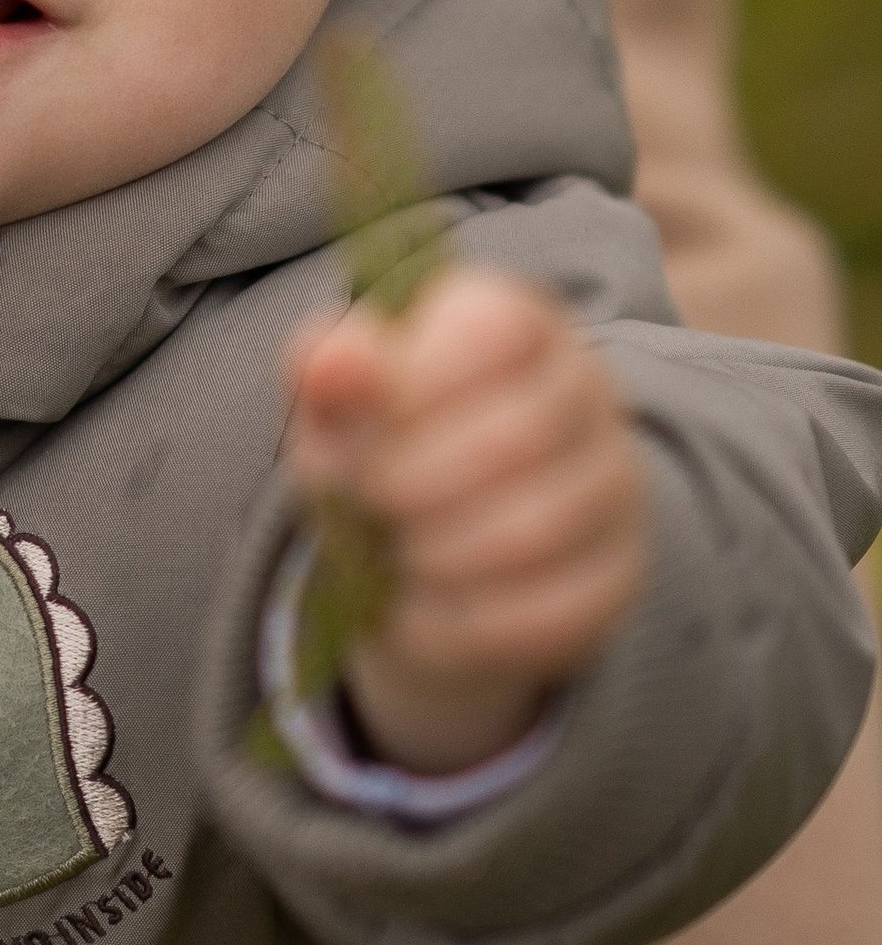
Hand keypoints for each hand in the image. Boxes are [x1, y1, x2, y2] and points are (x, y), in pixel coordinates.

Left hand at [287, 265, 648, 771]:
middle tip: (370, 499)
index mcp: (521, 323)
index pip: (496, 327)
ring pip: (534, 530)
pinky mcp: (616, 575)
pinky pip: (547, 609)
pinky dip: (459, 621)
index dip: (417, 382)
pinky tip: (421, 609)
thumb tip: (329, 362)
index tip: (364, 421)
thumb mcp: (338, 407)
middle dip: (410, 482)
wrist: (420, 560)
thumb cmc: (381, 452)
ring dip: (433, 554)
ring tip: (394, 554)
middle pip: (515, 435)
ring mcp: (616, 486)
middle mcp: (589, 392)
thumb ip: (331, 371)